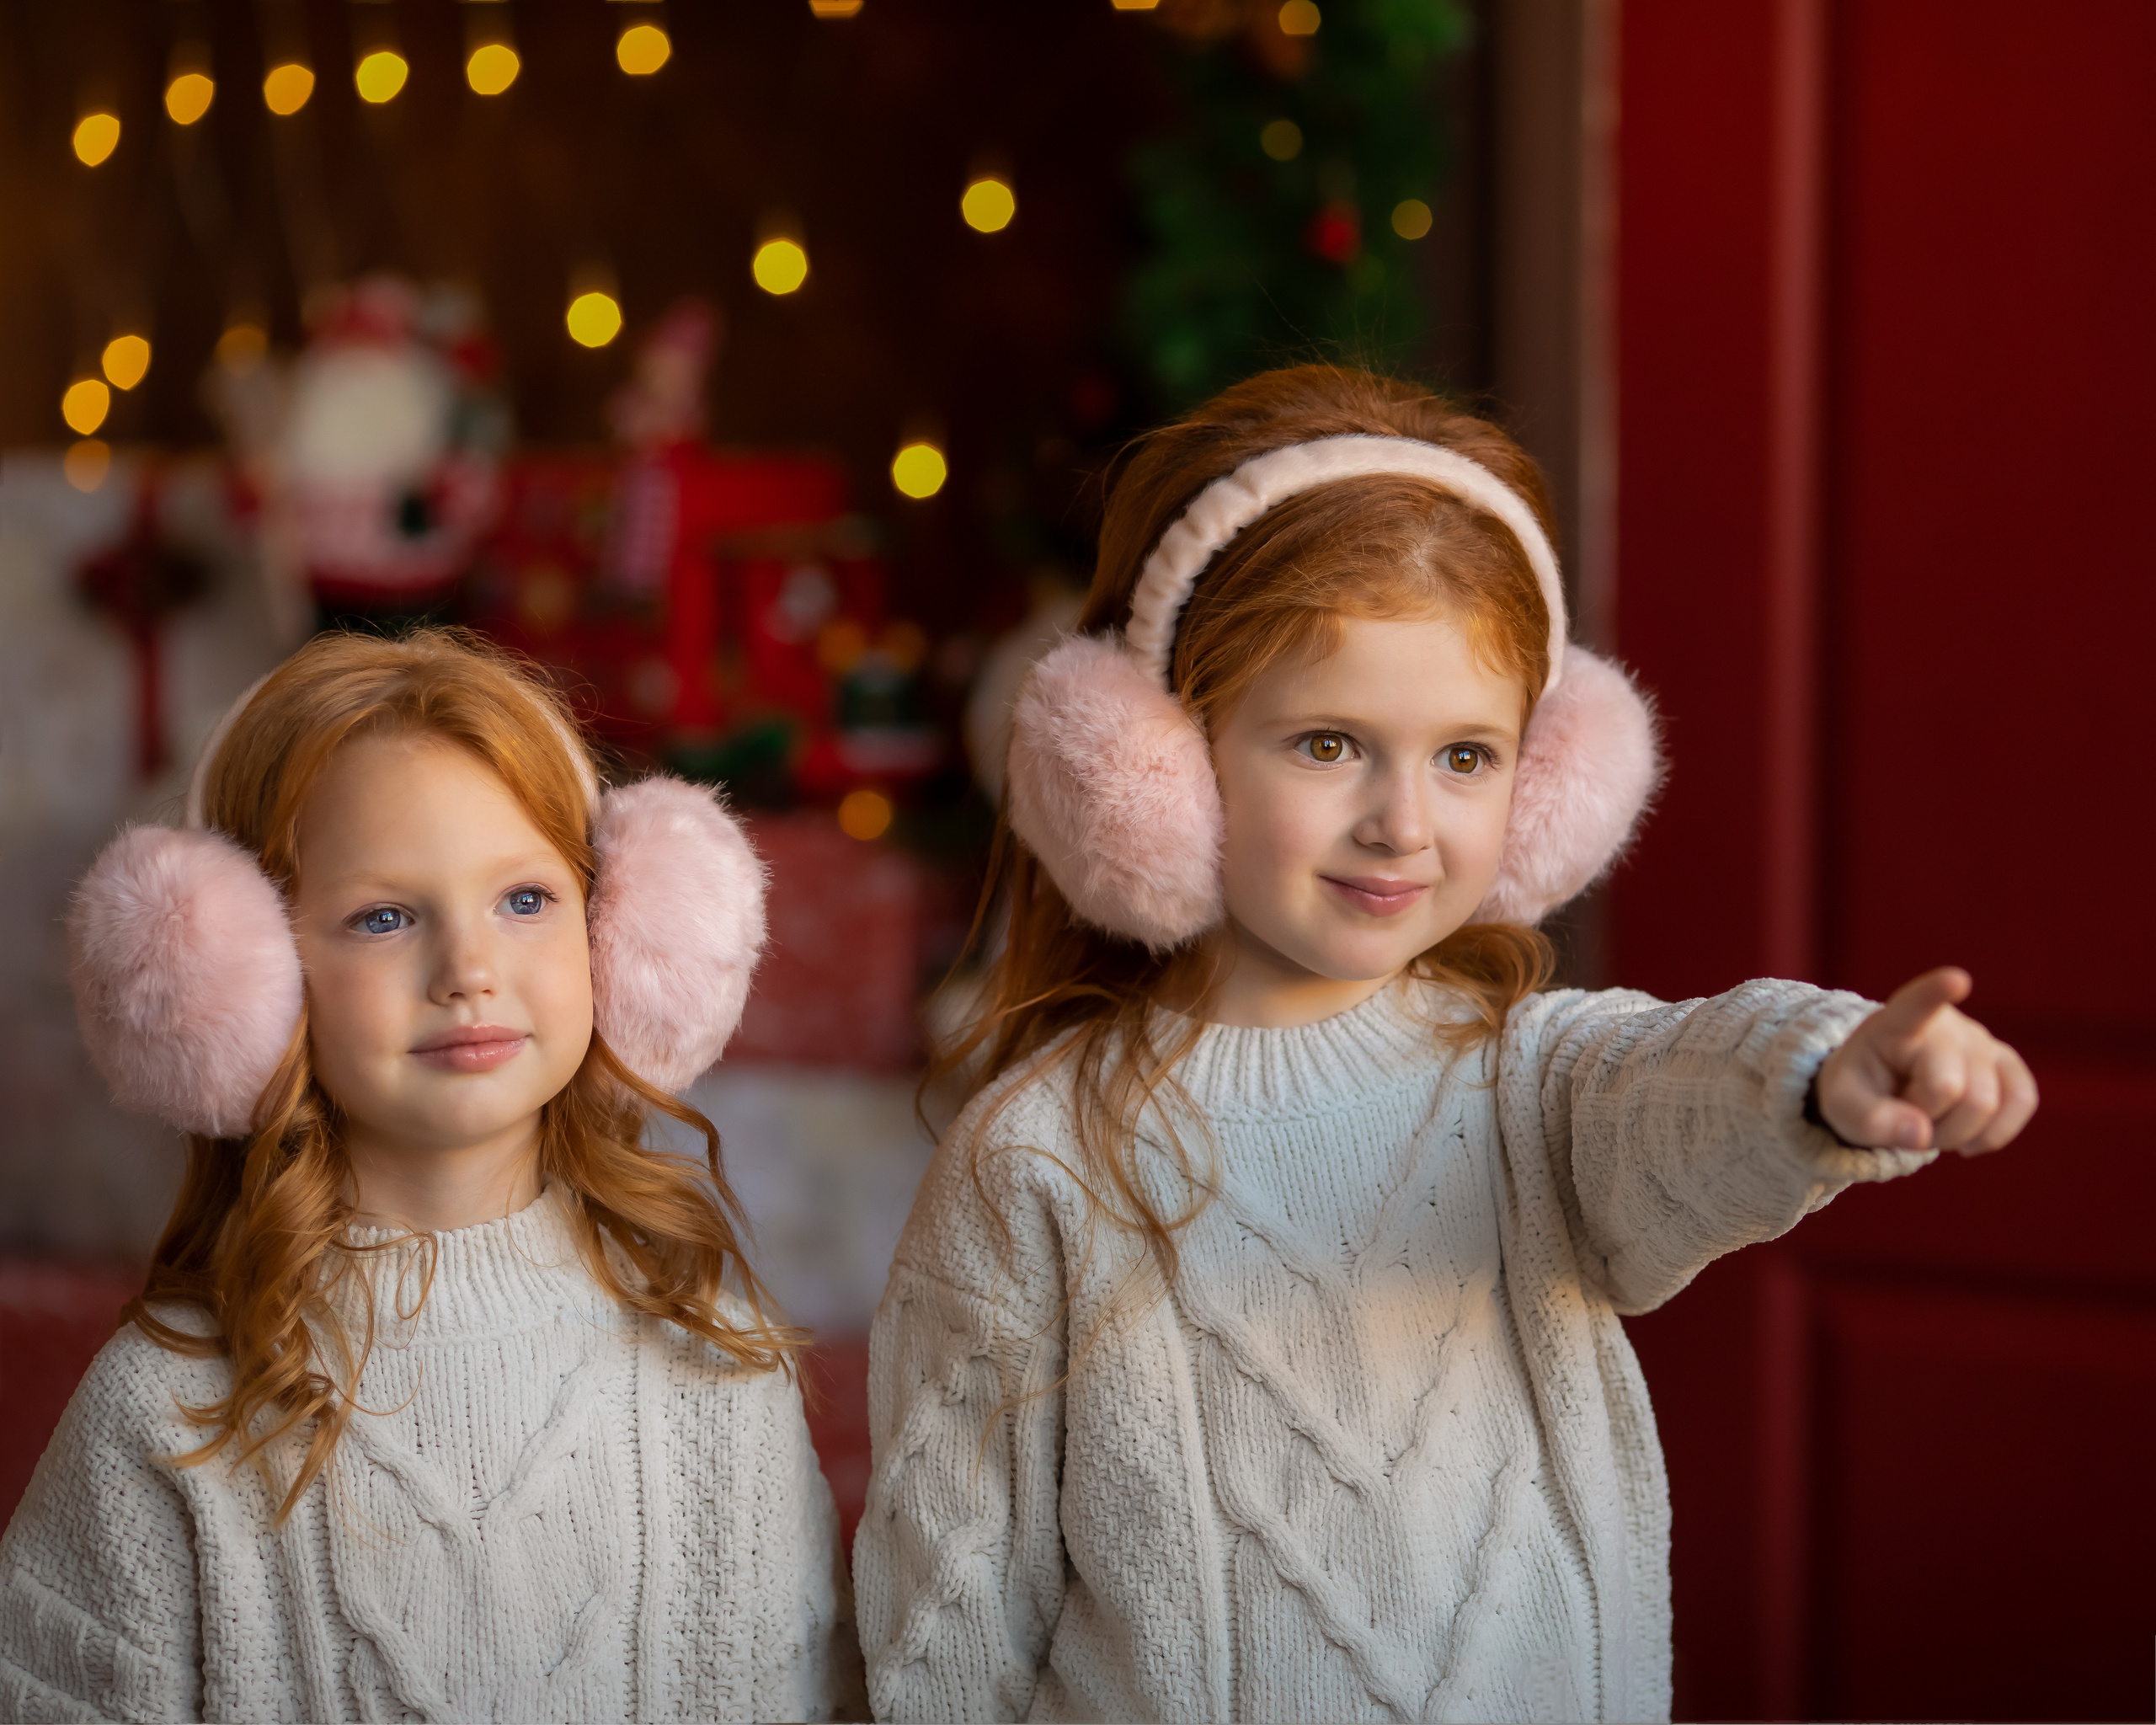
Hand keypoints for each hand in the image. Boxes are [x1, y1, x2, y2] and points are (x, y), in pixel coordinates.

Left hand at [1814, 967, 2037, 1154]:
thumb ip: (1870, 1121)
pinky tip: (1968, 1140)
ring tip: (1930, 1122)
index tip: (1957, 979)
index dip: (1937, 993)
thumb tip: (1921, 1135)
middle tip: (1905, 1115)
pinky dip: (1995, 1133)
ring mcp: (1982, 1040)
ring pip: (1987, 1104)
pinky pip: (2022, 1100)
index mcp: (1895, 1025)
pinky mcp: (2007, 1063)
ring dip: (1955, 1134)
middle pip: (1951, 1089)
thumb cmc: (1860, 1092)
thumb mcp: (1844, 1107)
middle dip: (1927, 1121)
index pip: (1917, 1004)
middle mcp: (1945, 1025)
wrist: (1884, 1089)